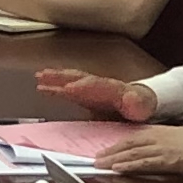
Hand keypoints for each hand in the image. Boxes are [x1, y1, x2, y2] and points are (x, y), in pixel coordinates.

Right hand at [38, 72, 155, 119]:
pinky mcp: (84, 94)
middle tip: (46, 75)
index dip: (83, 86)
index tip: (70, 88)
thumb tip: (132, 97)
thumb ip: (137, 103)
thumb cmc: (140, 107)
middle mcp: (99, 84)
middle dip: (63, 77)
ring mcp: (90, 88)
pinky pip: (67, 88)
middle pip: (79, 77)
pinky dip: (54, 87)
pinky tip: (41, 87)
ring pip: (71, 79)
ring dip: (55, 78)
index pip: (96, 85)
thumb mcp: (143, 107)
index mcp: (113, 88)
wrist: (141, 103)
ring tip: (39, 76)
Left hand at [95, 123, 182, 176]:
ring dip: (114, 159)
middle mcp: (160, 137)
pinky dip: (128, 166)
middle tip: (95, 159)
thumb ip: (168, 144)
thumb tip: (158, 152)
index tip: (107, 150)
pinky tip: (117, 169)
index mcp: (164, 131)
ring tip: (99, 165)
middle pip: (129, 144)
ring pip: (132, 153)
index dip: (119, 144)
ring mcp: (163, 148)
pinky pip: (143, 163)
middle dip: (111, 152)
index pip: (135, 137)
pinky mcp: (168, 160)